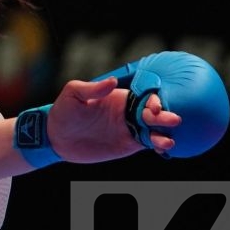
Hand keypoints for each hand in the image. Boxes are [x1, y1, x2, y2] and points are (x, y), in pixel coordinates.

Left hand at [45, 76, 181, 163]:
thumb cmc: (63, 111)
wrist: (56, 137)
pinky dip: (159, 145)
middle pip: (154, 113)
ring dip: (164, 134)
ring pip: (154, 130)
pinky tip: (164, 148)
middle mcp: (128, 112)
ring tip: (168, 141)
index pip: (143, 95)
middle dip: (165, 116)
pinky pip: (148, 143)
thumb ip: (92, 88)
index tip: (152, 108)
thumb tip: (112, 81)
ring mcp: (129, 129)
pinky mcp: (127, 145)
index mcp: (119, 97)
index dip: (152, 99)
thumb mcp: (73, 94)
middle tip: (174, 120)